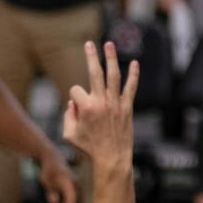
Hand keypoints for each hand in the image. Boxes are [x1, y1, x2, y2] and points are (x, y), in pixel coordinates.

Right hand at [62, 40, 138, 173]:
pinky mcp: (127, 107)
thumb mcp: (68, 134)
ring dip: (111, 58)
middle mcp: (101, 102)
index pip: (75, 90)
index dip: (74, 99)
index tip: (78, 111)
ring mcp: (115, 103)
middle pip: (94, 72)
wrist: (112, 158)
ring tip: (109, 44)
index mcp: (85, 107)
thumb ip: (67, 115)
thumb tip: (73, 102)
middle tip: (88, 43)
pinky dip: (134, 75)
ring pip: (113, 75)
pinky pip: (131, 88)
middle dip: (90, 56)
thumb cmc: (88, 148)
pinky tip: (135, 63)